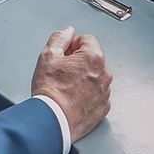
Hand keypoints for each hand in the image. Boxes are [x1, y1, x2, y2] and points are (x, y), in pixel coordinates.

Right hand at [30, 26, 112, 143]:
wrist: (52, 122)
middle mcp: (104, 74)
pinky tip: (73, 98)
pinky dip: (87, 94)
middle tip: (62, 72)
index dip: (72, 45)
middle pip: (92, 58)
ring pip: (95, 77)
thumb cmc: (50, 92)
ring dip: (84, 78)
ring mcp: (105, 93)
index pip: (86, 39)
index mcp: (94, 58)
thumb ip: (60, 38)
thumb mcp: (48, 56)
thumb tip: (67, 32)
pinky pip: (97, 94)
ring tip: (66, 87)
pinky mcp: (103, 108)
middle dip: (78, 61)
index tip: (64, 56)